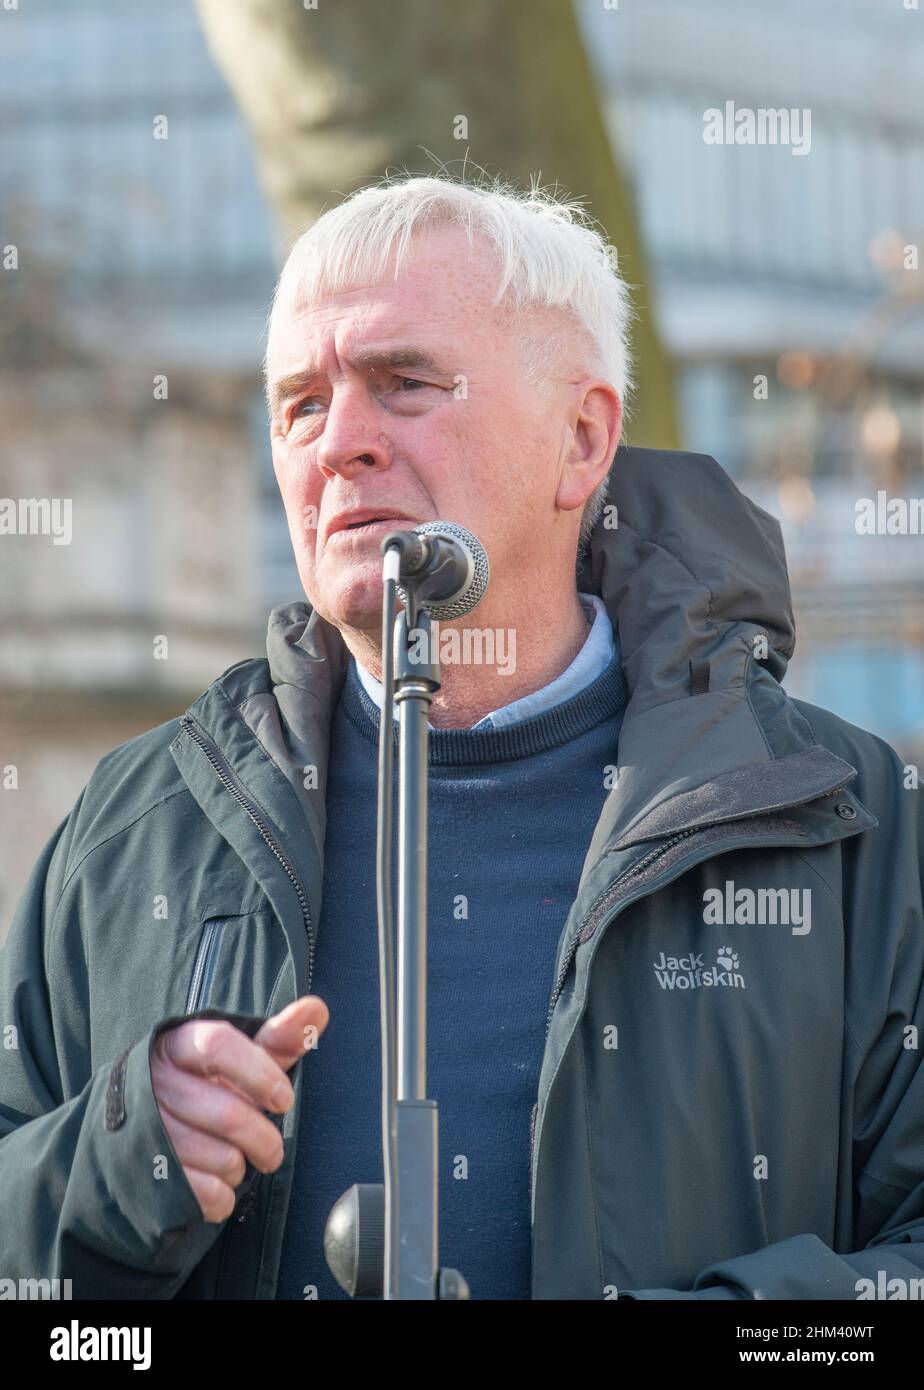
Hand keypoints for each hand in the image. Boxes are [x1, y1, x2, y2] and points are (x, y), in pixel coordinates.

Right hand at [150, 996, 328, 1221]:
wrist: (146, 1134)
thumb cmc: (206, 1088)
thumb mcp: (239, 1060)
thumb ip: (278, 1037)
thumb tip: (317, 1008)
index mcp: (177, 1045)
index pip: (218, 1045)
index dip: (260, 1074)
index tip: (284, 1100)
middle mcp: (154, 1084)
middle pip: (228, 1114)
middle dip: (264, 1139)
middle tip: (272, 1151)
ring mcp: (145, 1131)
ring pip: (220, 1158)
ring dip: (241, 1167)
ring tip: (234, 1160)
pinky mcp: (143, 1175)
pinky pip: (204, 1193)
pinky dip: (223, 1197)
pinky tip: (216, 1183)